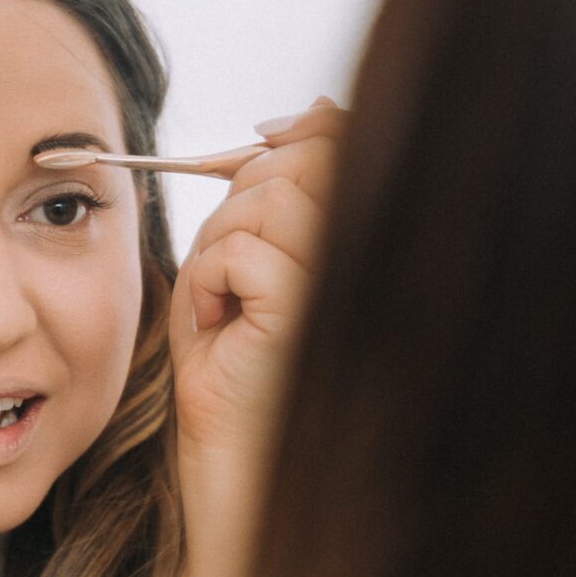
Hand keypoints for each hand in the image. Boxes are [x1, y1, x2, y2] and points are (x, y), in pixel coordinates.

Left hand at [169, 95, 345, 466]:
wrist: (234, 464)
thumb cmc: (234, 370)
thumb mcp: (247, 261)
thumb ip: (274, 191)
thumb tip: (310, 112)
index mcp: (362, 240)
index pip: (345, 144)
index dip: (298, 135)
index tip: (261, 146)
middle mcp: (368, 257)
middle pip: (299, 163)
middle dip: (239, 200)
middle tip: (225, 271)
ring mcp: (342, 284)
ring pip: (266, 200)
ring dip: (218, 245)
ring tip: (222, 303)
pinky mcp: (307, 312)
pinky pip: (241, 252)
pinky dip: (207, 282)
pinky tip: (218, 327)